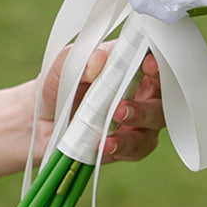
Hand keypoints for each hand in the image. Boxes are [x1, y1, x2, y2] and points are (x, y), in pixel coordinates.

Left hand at [38, 45, 164, 163]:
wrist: (41, 125)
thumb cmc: (59, 89)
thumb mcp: (62, 69)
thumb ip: (80, 62)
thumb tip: (100, 58)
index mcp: (132, 67)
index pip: (156, 60)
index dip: (158, 61)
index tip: (148, 62)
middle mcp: (144, 92)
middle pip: (166, 92)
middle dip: (153, 91)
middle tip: (127, 98)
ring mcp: (141, 120)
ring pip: (157, 120)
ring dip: (139, 119)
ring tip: (115, 118)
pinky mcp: (131, 145)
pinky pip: (138, 148)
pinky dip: (123, 146)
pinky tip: (104, 145)